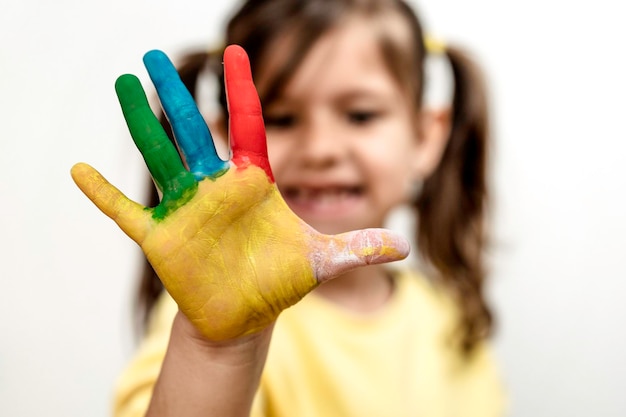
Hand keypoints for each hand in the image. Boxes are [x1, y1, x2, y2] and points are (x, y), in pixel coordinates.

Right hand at [71, 45, 409, 340]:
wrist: (246, 315)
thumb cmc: (280, 282)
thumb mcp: (323, 261)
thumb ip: (360, 249)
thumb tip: (404, 245)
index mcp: (252, 183)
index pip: (247, 125)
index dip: (241, 90)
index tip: (236, 52)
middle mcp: (215, 188)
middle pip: (191, 130)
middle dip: (175, 92)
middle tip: (156, 56)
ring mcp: (185, 210)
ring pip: (158, 157)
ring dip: (139, 123)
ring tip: (121, 83)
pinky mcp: (161, 239)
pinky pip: (125, 212)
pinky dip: (102, 194)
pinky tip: (79, 170)